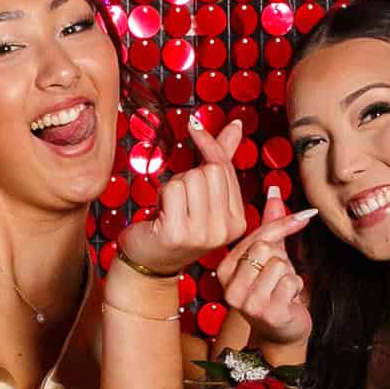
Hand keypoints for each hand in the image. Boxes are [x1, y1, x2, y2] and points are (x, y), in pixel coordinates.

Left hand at [115, 117, 248, 287]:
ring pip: (190, 178)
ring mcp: (204, 234)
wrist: (151, 263)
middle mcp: (226, 230)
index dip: (208, 145)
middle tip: (181, 199)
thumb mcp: (205, 196)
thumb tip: (237, 126)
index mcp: (238, 221)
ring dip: (175, 186)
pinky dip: (163, 195)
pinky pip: (173, 189)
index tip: (194, 125)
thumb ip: (222, 159)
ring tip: (172, 208)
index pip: (225, 168)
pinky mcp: (178, 234)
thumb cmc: (176, 224)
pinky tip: (162, 214)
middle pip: (210, 171)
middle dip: (189, 175)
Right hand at [216, 186, 317, 347]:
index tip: (306, 216)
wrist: (281, 332)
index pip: (257, 235)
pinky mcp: (266, 312)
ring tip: (282, 289)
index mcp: (225, 268)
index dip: (284, 224)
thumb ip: (271, 225)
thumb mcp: (270, 256)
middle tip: (280, 275)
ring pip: (279, 264)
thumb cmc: (273, 292)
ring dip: (290, 275)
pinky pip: (290, 282)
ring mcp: (246, 301)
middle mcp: (230, 286)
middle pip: (266, 248)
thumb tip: (273, 190)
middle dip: (282, 258)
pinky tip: (287, 300)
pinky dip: (296, 288)